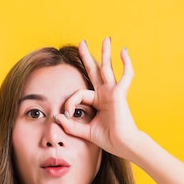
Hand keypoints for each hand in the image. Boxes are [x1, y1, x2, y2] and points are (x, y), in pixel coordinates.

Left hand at [55, 38, 141, 160]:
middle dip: (88, 57)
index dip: (70, 102)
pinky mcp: (119, 93)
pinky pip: (126, 75)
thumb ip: (71, 125)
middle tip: (82, 42)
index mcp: (97, 101)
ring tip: (106, 39)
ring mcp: (113, 92)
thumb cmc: (108, 139)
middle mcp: (105, 94)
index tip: (67, 114)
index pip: (78, 93)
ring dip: (105, 53)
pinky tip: (124, 51)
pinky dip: (126, 63)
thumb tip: (57, 116)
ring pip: (108, 68)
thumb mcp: (84, 131)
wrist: (122, 145)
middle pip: (95, 71)